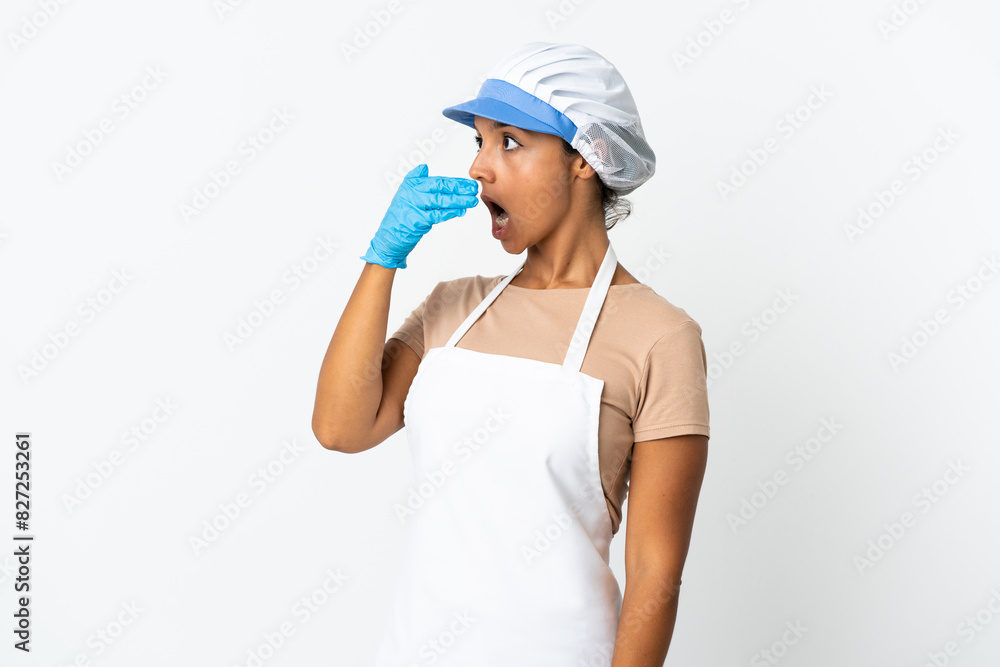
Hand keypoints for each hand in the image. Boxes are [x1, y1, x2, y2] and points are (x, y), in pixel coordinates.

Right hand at [360, 164, 478, 268]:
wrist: (388, 237)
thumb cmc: (399, 216)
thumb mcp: (404, 195)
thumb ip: (415, 180)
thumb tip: (424, 167)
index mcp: (411, 185)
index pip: (438, 181)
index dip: (455, 182)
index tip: (468, 183)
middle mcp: (412, 193)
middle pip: (441, 188)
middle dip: (460, 188)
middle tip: (474, 189)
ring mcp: (415, 207)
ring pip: (441, 201)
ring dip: (459, 200)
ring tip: (472, 200)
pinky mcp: (417, 221)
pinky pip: (437, 215)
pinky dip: (450, 213)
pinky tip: (461, 211)